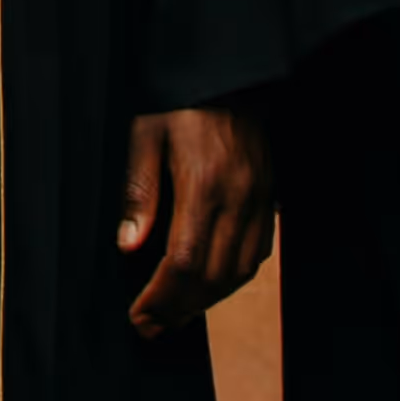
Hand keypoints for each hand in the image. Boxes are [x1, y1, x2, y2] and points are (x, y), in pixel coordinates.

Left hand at [116, 101, 270, 335]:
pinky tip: (210, 284)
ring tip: (176, 313)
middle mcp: (237, 197)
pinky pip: (258, 253)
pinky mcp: (270, 196)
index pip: (183, 261)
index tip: (139, 316)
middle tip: (152, 327)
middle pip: (213, 276)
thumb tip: (129, 246)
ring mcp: (259, 199)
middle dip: (180, 309)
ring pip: (240, 271)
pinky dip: (233, 278)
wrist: (231, 73)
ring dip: (207, 300)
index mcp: (203, 183)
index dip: (161, 297)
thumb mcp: (146, 132)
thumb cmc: (180, 100)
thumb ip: (139, 190)